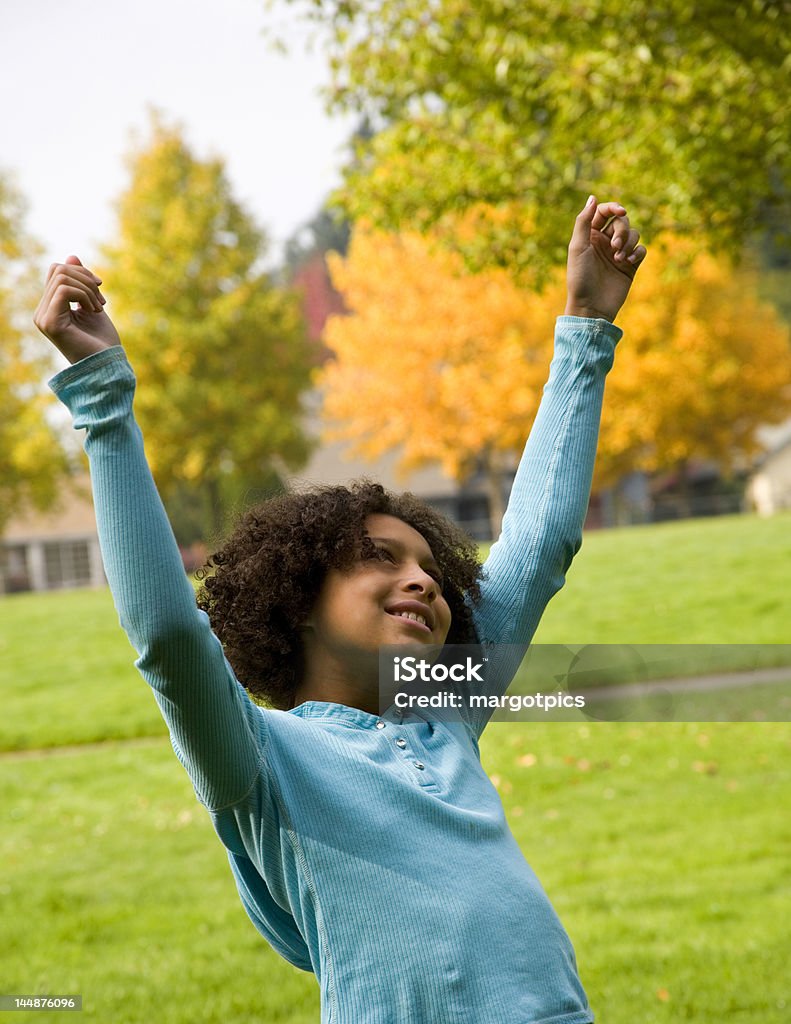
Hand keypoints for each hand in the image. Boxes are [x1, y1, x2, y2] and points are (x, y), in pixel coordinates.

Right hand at [33, 255, 120, 363]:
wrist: (108, 366)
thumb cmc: (102, 341)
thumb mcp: (92, 304)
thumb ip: (81, 282)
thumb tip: (71, 256)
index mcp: (50, 307)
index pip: (57, 272)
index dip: (81, 272)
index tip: (99, 288)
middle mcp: (41, 312)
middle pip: (59, 270)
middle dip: (86, 279)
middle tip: (102, 301)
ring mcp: (43, 318)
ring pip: (62, 278)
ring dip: (88, 289)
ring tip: (98, 308)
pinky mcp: (50, 322)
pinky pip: (64, 290)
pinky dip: (84, 295)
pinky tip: (94, 311)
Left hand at [564, 196, 646, 322]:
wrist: (591, 307)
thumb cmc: (580, 278)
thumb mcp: (578, 247)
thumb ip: (584, 221)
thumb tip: (592, 197)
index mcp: (589, 236)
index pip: (604, 212)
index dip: (614, 207)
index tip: (622, 212)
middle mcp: (604, 242)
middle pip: (621, 222)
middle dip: (621, 231)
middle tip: (614, 247)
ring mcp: (618, 253)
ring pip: (633, 234)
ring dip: (628, 243)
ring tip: (619, 259)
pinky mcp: (630, 265)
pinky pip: (641, 249)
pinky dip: (637, 252)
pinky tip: (629, 262)